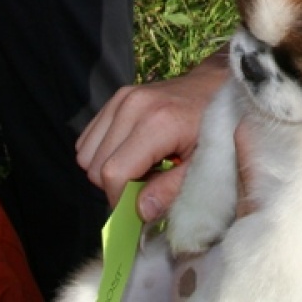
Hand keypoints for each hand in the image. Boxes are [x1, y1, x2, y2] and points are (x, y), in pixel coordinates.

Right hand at [76, 52, 229, 222]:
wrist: (214, 88)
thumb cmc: (214, 129)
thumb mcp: (202, 165)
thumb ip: (170, 190)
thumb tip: (140, 212)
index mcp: (157, 123)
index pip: (114, 173)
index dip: (121, 199)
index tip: (139, 207)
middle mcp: (132, 106)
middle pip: (95, 166)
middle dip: (116, 185)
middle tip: (146, 183)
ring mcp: (121, 99)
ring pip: (86, 154)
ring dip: (107, 169)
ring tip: (139, 167)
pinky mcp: (115, 98)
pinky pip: (88, 139)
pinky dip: (103, 153)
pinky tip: (131, 152)